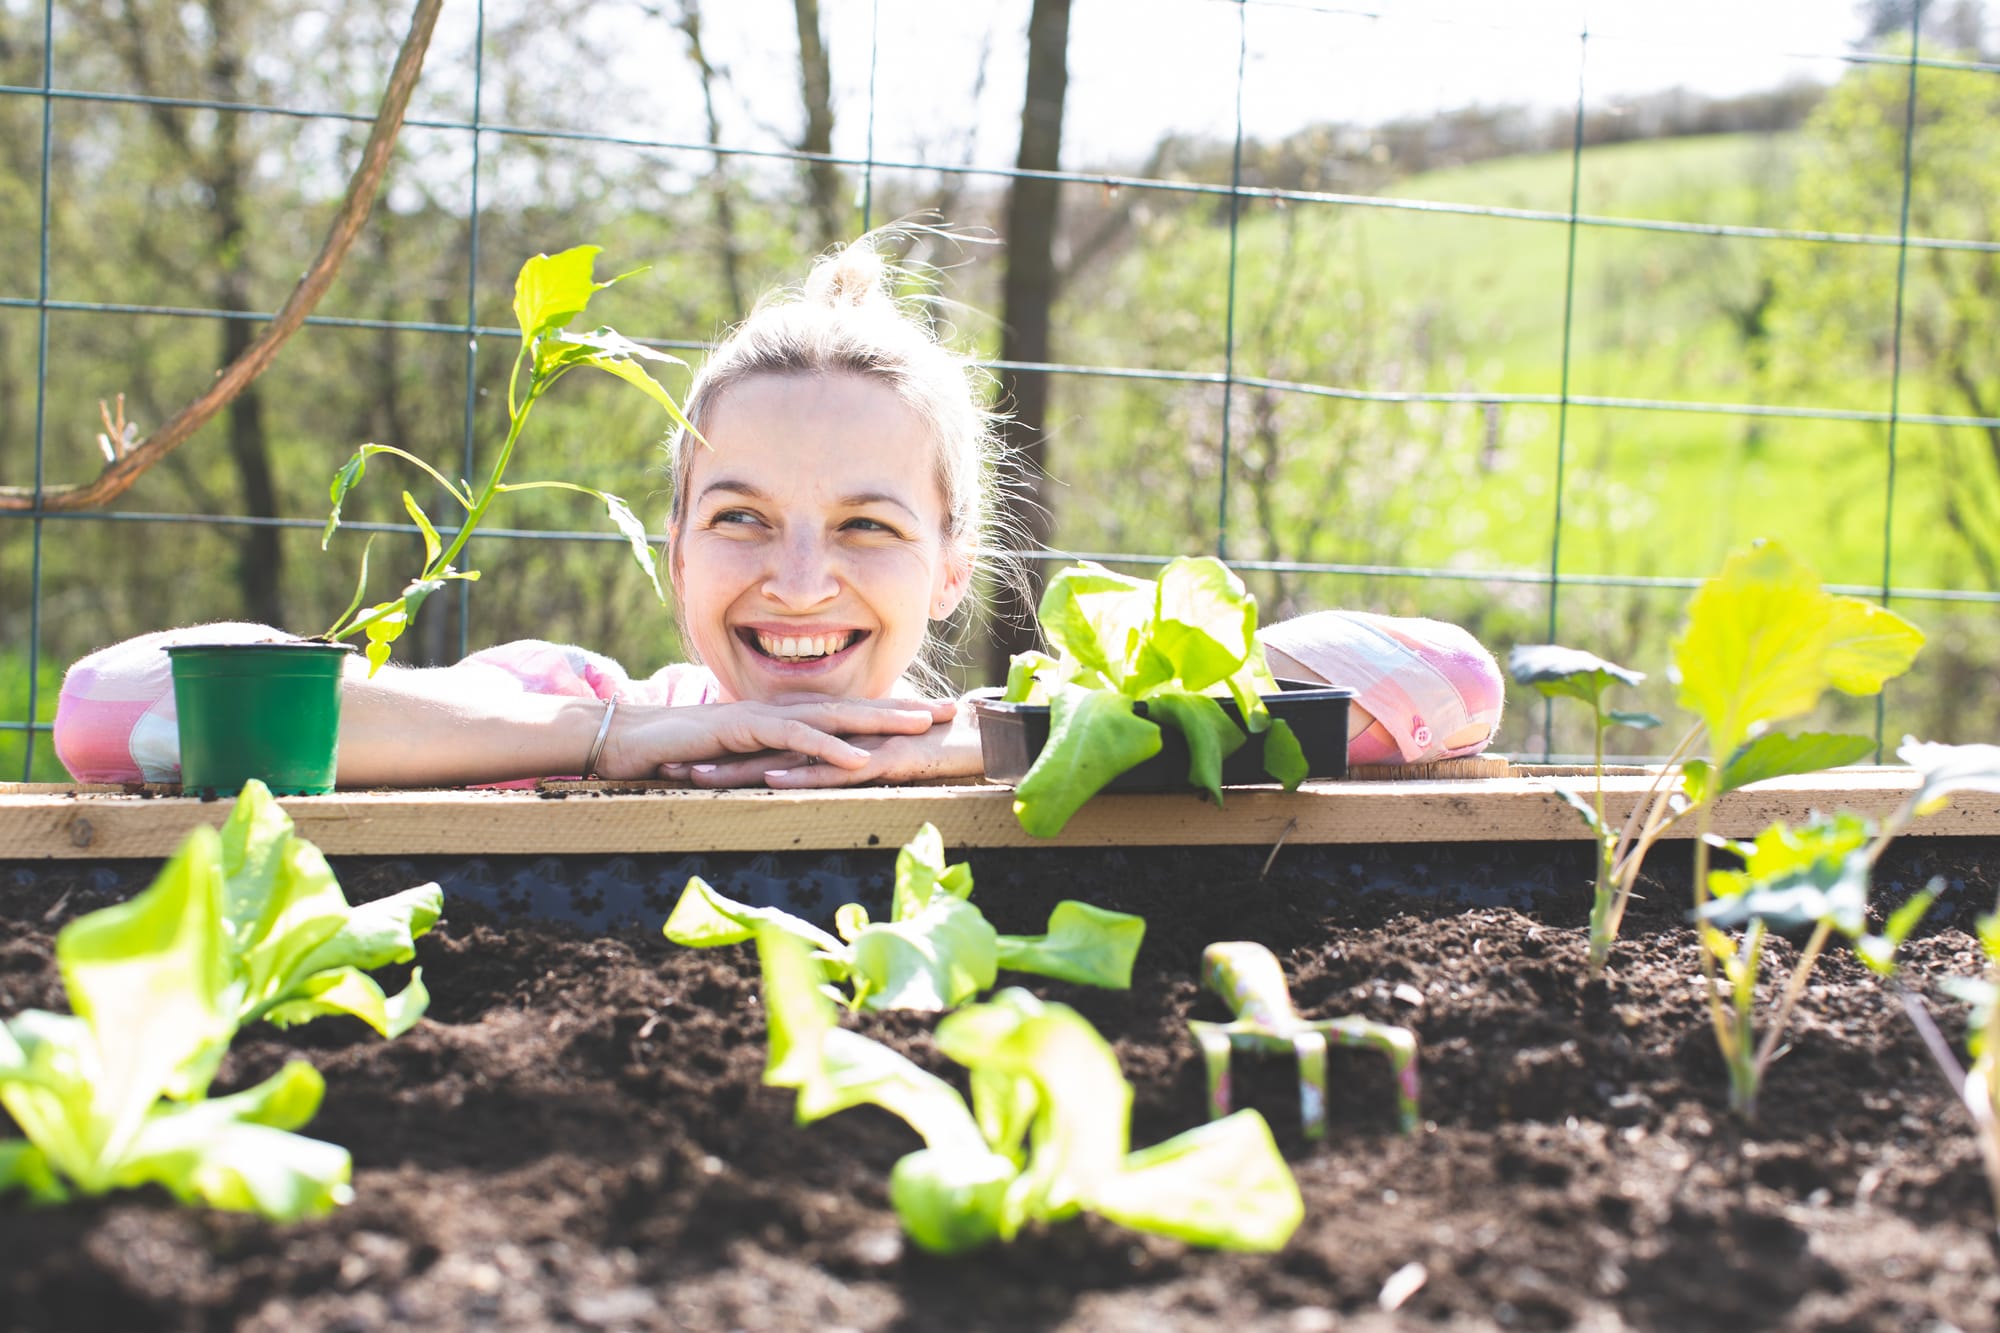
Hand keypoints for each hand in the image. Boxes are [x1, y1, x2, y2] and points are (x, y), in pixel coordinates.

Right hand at [596, 696, 955, 780]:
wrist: (624, 739)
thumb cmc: (679, 753)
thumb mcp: (738, 762)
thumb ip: (771, 763)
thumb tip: (799, 778)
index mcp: (785, 716)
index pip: (848, 713)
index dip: (892, 712)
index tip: (936, 716)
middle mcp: (780, 710)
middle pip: (853, 707)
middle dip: (904, 708)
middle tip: (952, 712)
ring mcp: (762, 716)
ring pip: (831, 716)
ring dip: (879, 721)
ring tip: (922, 728)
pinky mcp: (740, 729)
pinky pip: (791, 738)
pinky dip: (826, 748)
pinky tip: (858, 758)